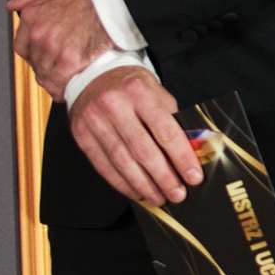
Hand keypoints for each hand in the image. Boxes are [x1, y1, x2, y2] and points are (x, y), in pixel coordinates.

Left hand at [6, 0, 114, 97]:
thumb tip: (12, 5)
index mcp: (32, 17)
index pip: (22, 47)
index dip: (33, 55)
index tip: (42, 58)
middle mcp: (38, 34)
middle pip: (35, 63)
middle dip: (45, 68)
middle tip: (58, 71)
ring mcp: (53, 48)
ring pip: (45, 75)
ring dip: (54, 81)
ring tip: (64, 83)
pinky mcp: (71, 60)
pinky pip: (60, 83)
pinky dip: (63, 89)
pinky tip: (68, 90)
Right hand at [69, 67, 205, 207]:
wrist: (91, 75)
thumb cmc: (130, 87)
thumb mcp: (156, 92)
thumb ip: (172, 120)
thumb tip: (191, 153)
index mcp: (138, 92)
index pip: (165, 130)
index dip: (181, 158)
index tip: (193, 177)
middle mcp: (114, 105)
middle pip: (143, 150)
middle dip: (164, 177)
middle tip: (178, 194)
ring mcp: (94, 121)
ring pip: (122, 162)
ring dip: (144, 185)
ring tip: (159, 198)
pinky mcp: (82, 135)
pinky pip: (104, 165)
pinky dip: (122, 183)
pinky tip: (136, 192)